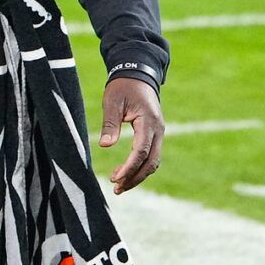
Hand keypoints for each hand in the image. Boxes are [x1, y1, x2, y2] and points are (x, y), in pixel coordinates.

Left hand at [99, 77, 164, 194]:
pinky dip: (140, 167)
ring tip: (118, 186)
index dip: (129, 167)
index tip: (115, 178)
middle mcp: (158, 130)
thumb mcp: (112, 102)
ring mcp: (159, 133)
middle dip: (135, 178)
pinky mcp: (154, 135)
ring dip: (138, 175)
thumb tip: (105, 146)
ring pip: (153, 162)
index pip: (141, 151)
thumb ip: (110, 124)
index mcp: (149, 122)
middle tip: (116, 189)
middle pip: (151, 162)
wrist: (138, 75)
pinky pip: (151, 156)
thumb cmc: (123, 87)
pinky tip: (125, 173)